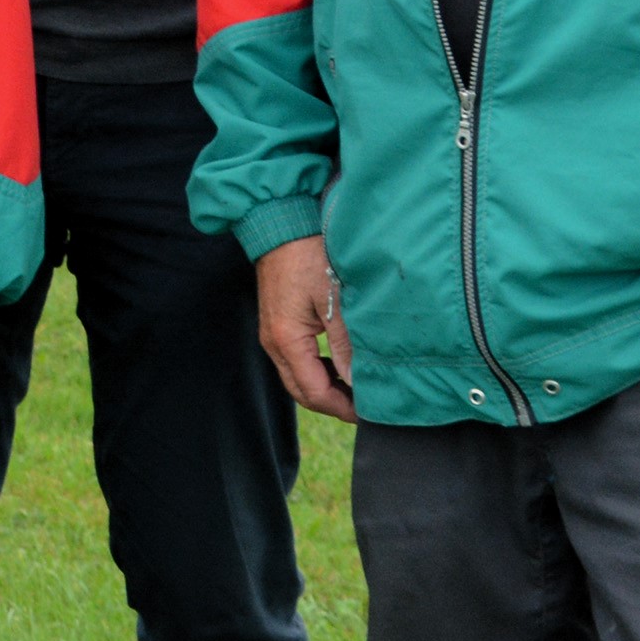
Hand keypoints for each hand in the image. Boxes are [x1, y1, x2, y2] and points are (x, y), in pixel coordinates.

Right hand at [253, 235, 358, 420]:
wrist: (279, 227)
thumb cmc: (308, 256)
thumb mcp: (334, 300)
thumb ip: (346, 343)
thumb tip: (358, 381)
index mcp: (287, 340)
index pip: (314, 392)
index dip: (341, 408)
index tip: (368, 414)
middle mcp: (273, 343)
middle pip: (301, 391)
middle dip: (332, 404)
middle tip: (364, 409)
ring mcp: (271, 334)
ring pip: (297, 378)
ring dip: (324, 388)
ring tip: (356, 390)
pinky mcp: (276, 325)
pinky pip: (295, 361)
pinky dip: (316, 371)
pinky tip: (338, 366)